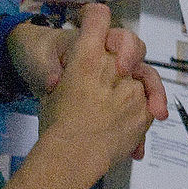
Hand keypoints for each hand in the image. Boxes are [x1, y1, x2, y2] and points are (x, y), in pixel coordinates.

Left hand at [8, 7, 168, 157]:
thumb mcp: (40, 59)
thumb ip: (48, 68)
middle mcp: (111, 60)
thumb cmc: (40, 57)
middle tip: (150, 104)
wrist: (34, 70)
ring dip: (152, 107)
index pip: (120, 39)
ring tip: (153, 125)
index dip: (126, 50)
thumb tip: (53, 80)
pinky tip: (135, 150)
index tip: (122, 68)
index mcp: (96, 44)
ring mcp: (116, 81)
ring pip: (144, 92)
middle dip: (150, 83)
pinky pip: (134, 115)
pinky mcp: (114, 103)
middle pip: (141, 66)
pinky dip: (137, 133)